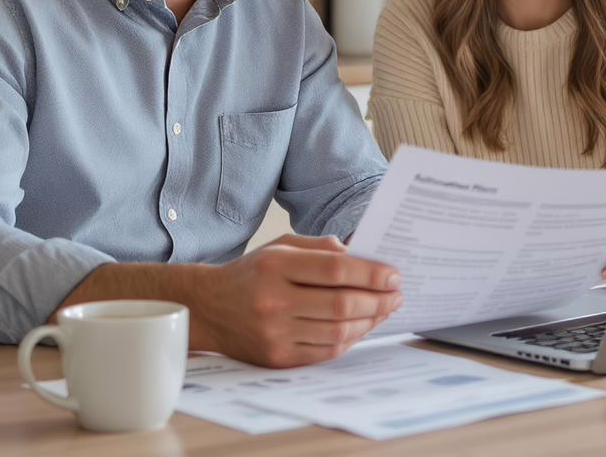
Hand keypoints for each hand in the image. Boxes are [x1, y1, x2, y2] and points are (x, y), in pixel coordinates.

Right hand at [191, 234, 402, 367]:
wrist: (209, 309)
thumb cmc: (250, 274)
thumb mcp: (279, 247)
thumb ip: (319, 247)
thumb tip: (360, 256)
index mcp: (275, 266)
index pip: (335, 271)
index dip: (371, 274)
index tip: (393, 275)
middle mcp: (274, 301)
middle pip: (342, 305)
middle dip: (378, 300)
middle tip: (397, 295)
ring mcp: (275, 334)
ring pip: (338, 332)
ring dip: (370, 322)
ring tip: (384, 310)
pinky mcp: (278, 357)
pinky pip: (326, 351)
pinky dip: (350, 339)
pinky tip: (361, 327)